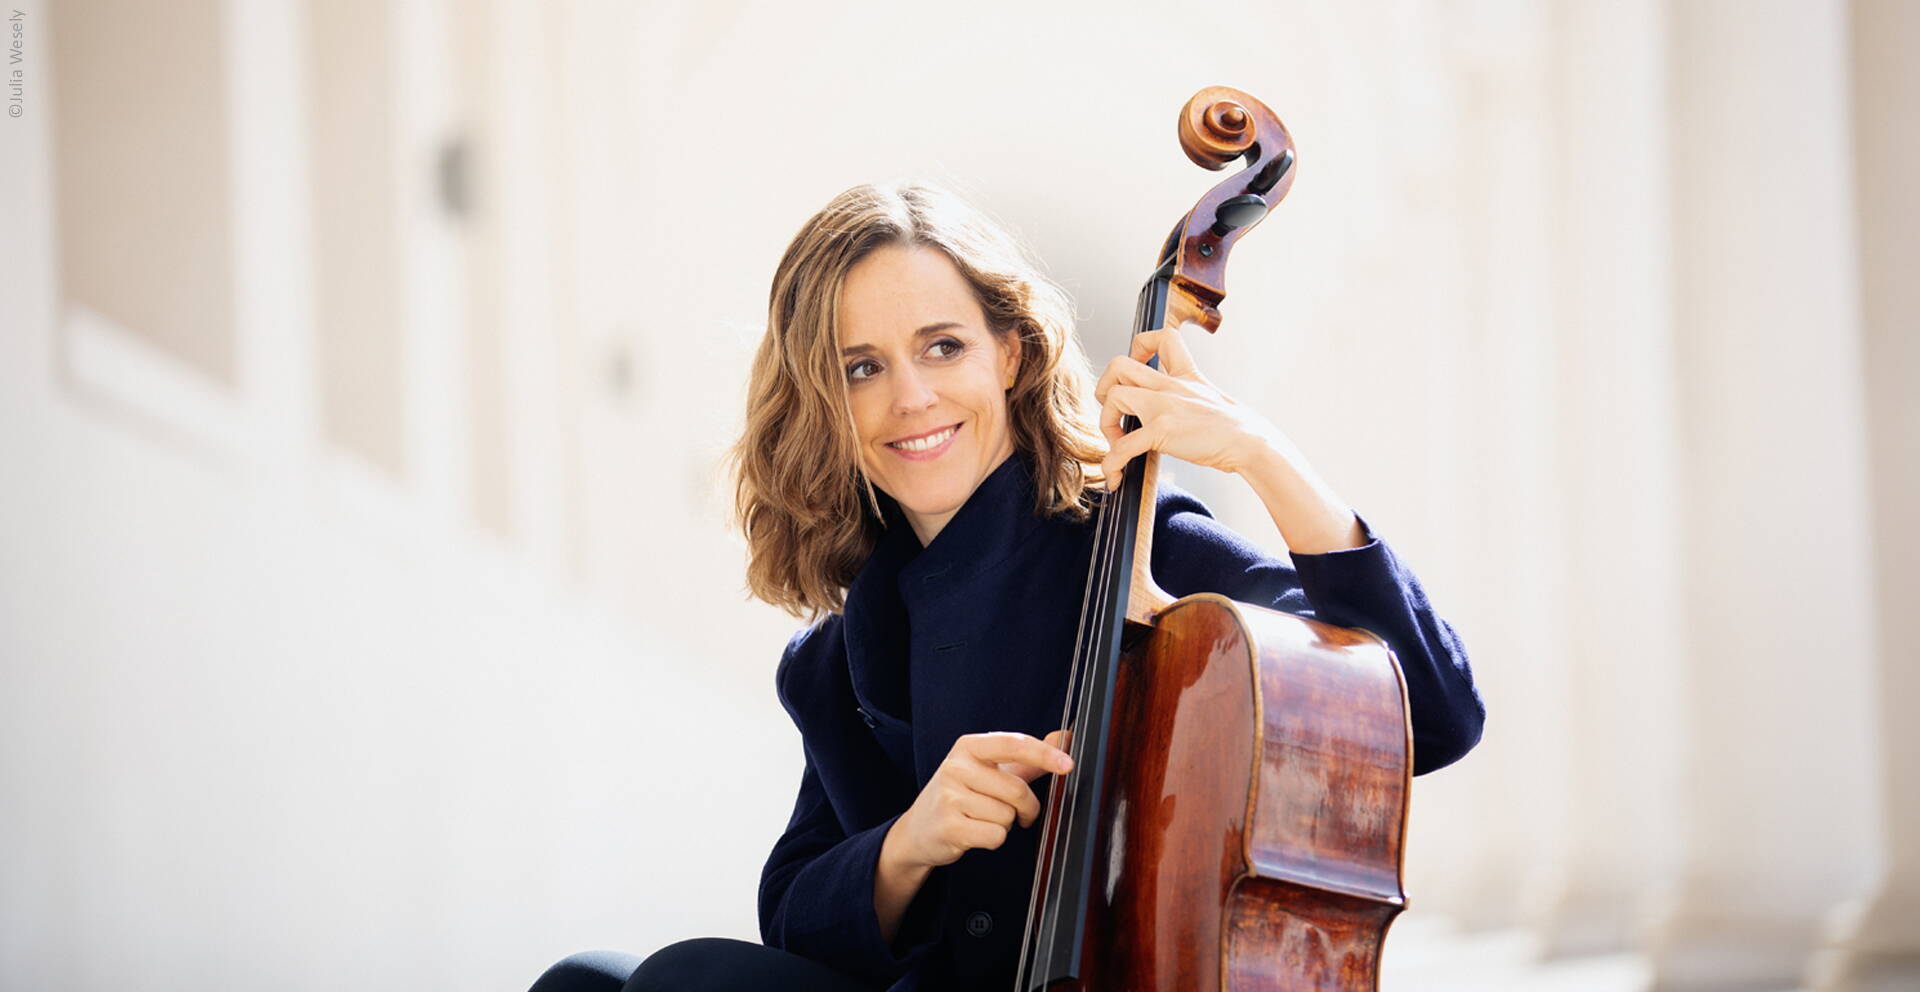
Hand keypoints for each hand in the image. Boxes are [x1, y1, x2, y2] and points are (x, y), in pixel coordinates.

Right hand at [890, 730, 1072, 868]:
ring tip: (984, 819)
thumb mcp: (990, 770)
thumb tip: (1064, 737)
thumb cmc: (960, 795)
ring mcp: (949, 797)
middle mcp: (955, 767)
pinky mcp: (949, 826)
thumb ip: (1028, 757)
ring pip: (1007, 816)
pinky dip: (994, 839)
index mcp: (968, 747)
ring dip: (1005, 823)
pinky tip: (976, 833)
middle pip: (1016, 790)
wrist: (920, 829)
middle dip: (1027, 807)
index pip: (1013, 744)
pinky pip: (996, 836)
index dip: (1044, 754)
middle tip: (1020, 812)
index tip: (1068, 764)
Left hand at [1096, 322, 1365, 553]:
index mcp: (1185, 376)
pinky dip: (1112, 463)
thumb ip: (1188, 398)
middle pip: (1119, 363)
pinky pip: (1123, 446)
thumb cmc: (1234, 430)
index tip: (1137, 366)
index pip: (1162, 337)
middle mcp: (1171, 385)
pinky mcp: (1163, 430)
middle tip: (1115, 411)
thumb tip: (1172, 415)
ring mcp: (1165, 405)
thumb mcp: (1210, 400)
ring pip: (1114, 397)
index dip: (1140, 346)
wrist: (1251, 443)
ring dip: (1106, 424)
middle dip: (1105, 386)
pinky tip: (1116, 476)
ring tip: (1117, 446)